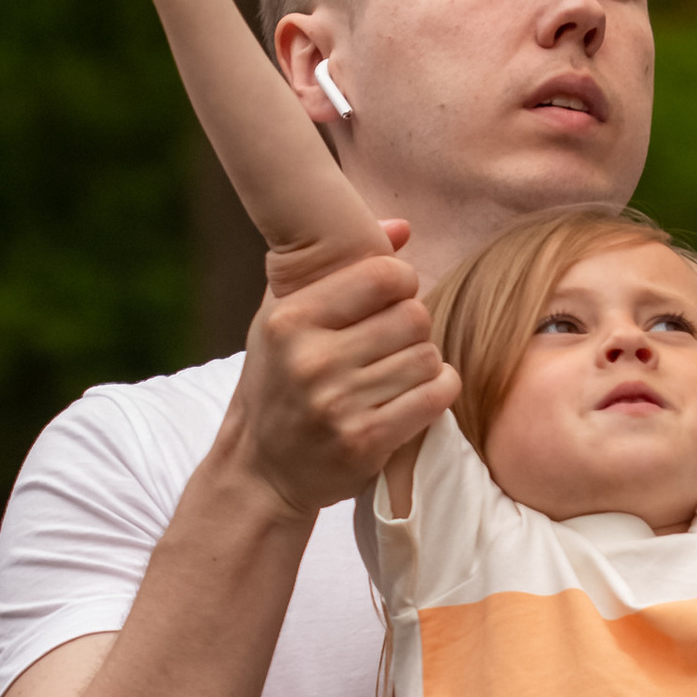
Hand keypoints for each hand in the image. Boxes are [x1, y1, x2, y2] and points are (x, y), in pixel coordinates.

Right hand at [212, 224, 461, 522]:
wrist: (260, 470)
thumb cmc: (278, 382)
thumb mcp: (285, 316)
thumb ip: (337, 266)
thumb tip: (402, 225)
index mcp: (291, 319)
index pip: (384, 275)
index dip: (401, 283)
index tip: (390, 300)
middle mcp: (311, 360)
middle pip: (413, 317)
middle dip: (412, 328)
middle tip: (392, 344)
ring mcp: (337, 404)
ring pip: (428, 357)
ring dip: (423, 365)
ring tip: (394, 374)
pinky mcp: (364, 441)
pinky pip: (434, 397)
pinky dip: (435, 393)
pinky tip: (411, 396)